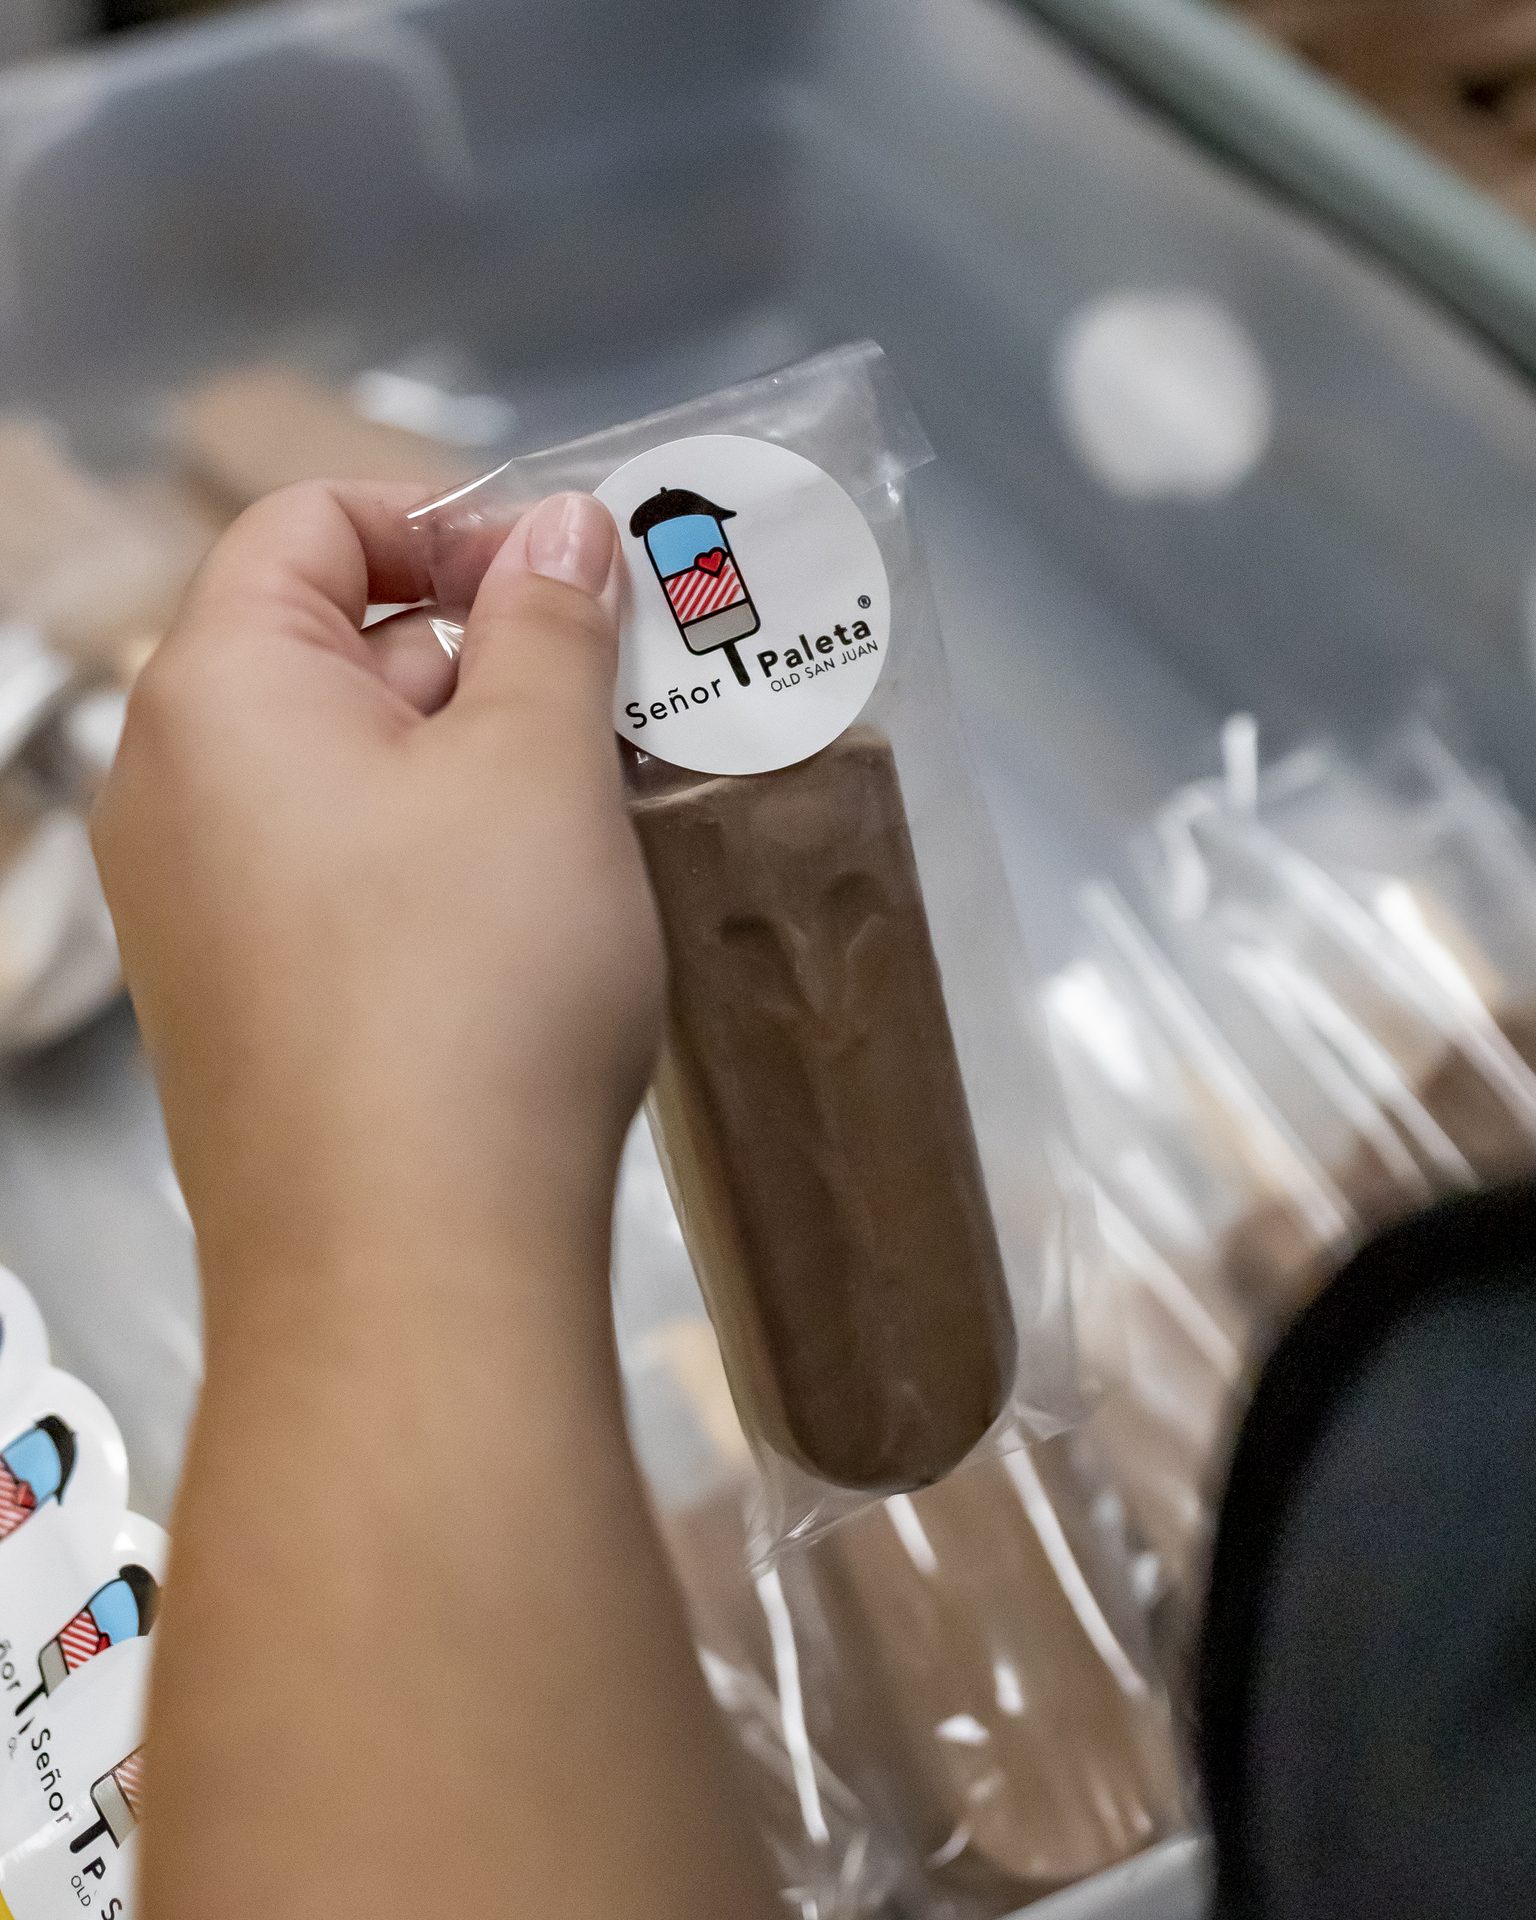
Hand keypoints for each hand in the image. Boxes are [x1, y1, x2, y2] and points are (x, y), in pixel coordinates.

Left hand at [93, 482, 663, 1312]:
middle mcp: (174, 791)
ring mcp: (200, 910)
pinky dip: (443, 860)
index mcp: (215, 690)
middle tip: (624, 699)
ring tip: (605, 811)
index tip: (575, 577)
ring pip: (354, 776)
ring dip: (480, 765)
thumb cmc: (472, 985)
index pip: (311, 522)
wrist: (409, 1262)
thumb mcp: (538, 766)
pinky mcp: (249, 1005)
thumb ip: (552, 622)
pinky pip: (347, 878)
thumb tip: (567, 528)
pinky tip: (543, 915)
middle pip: (335, 647)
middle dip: (487, 653)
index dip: (450, 521)